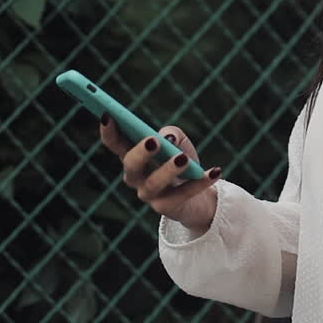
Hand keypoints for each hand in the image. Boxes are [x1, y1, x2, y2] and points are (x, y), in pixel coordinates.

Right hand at [100, 119, 221, 234]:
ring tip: (183, 159)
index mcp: (133, 156)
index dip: (108, 131)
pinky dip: (199, 183)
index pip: (115, 144)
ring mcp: (149, 194)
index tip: (107, 115)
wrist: (200, 196)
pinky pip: (182, 195)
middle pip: (131, 165)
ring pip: (153, 184)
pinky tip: (215, 171)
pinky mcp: (167, 208)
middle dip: (140, 152)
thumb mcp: (178, 142)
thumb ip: (171, 134)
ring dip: (168, 170)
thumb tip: (168, 139)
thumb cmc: (183, 162)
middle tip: (153, 141)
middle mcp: (135, 177)